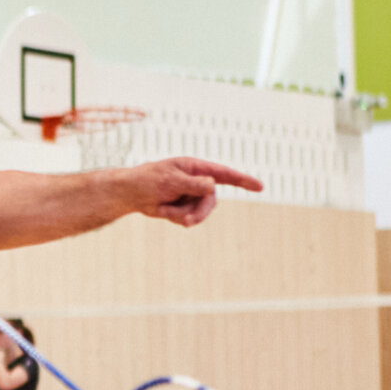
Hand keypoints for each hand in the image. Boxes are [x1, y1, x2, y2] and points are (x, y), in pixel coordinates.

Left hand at [127, 158, 262, 226]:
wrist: (130, 194)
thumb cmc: (147, 180)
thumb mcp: (170, 180)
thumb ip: (192, 184)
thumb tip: (213, 185)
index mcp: (195, 168)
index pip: (224, 174)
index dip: (243, 180)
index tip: (260, 186)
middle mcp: (197, 181)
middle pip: (212, 201)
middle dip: (200, 212)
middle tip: (187, 221)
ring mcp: (191, 195)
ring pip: (202, 212)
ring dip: (185, 216)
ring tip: (166, 211)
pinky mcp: (185, 207)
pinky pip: (189, 218)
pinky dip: (177, 218)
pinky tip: (163, 210)